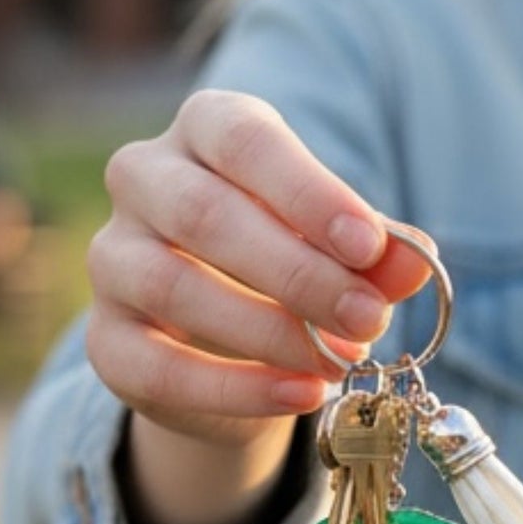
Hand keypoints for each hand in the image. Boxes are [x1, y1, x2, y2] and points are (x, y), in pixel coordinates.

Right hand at [87, 89, 431, 446]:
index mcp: (205, 128)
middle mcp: (143, 178)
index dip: (308, 193)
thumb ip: (375, 252)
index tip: (368, 246)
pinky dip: (235, 387)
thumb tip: (416, 264)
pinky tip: (300, 395)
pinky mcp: (105, 339)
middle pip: (204, 214)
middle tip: (368, 318)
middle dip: (298, 273)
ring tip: (338, 360)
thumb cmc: (291, 263)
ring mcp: (112, 258)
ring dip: (268, 331)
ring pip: (172, 287)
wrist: (230, 345)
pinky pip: (157, 366)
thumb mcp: (339, 248)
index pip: (245, 141)